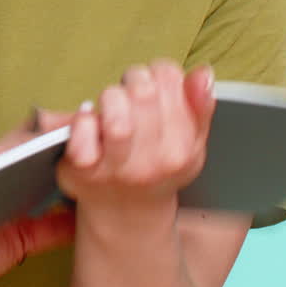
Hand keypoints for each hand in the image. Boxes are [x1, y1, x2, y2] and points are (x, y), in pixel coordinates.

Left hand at [54, 60, 214, 222]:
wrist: (125, 214)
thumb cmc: (156, 168)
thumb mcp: (190, 142)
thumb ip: (201, 106)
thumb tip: (203, 73)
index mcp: (182, 149)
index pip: (169, 76)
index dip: (156, 73)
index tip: (155, 87)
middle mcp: (153, 162)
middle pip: (142, 89)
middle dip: (131, 81)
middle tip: (129, 94)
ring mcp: (117, 168)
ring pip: (116, 107)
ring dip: (110, 97)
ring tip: (111, 107)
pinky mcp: (83, 169)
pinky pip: (83, 129)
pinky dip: (81, 118)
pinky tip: (89, 120)